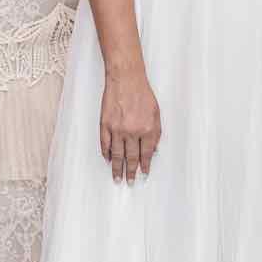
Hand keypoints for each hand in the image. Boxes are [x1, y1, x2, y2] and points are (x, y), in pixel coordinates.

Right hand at [100, 69, 161, 183]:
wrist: (126, 79)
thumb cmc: (142, 94)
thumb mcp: (156, 113)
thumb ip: (156, 133)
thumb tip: (153, 150)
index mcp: (147, 129)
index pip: (146, 154)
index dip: (144, 166)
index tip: (143, 175)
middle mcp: (132, 132)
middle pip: (131, 158)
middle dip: (131, 172)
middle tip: (130, 183)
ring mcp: (117, 129)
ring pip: (116, 154)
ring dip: (117, 168)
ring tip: (117, 178)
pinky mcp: (105, 124)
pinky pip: (105, 144)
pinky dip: (106, 153)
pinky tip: (107, 159)